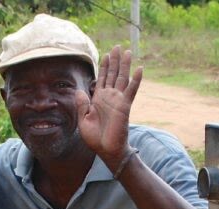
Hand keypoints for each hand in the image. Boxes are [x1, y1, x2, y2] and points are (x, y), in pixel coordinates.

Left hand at [75, 45, 142, 171]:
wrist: (106, 150)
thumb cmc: (95, 138)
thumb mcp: (83, 120)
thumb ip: (82, 104)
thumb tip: (79, 89)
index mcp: (99, 99)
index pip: (102, 78)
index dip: (104, 66)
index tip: (106, 54)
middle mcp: (110, 97)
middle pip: (113, 74)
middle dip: (115, 61)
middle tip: (118, 47)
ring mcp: (118, 100)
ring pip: (123, 78)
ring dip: (125, 65)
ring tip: (128, 52)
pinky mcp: (125, 106)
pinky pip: (131, 90)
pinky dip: (136, 80)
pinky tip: (139, 69)